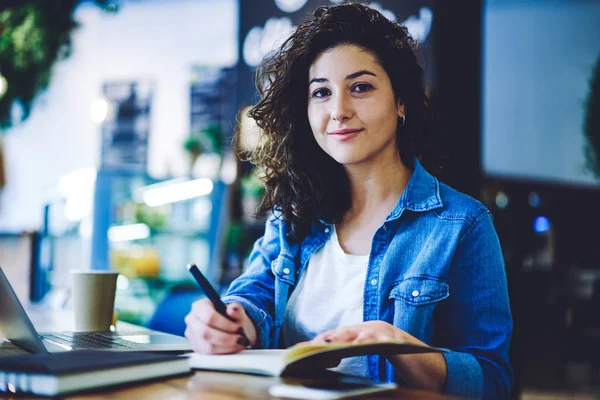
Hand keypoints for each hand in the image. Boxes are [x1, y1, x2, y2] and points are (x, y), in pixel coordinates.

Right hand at [184, 299, 256, 353]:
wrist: (225, 324)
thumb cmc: (228, 315)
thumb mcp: (235, 309)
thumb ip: (236, 309)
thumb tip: (231, 310)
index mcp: (199, 306)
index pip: (208, 316)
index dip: (225, 324)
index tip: (238, 328)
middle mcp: (192, 320)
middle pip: (205, 333)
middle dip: (226, 338)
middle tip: (240, 339)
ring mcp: (192, 335)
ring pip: (207, 346)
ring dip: (226, 347)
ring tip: (239, 344)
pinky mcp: (196, 347)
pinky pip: (209, 354)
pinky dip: (223, 352)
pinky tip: (233, 348)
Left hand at [298, 321, 446, 391]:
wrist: (434, 369)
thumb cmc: (404, 366)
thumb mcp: (376, 357)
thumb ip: (357, 352)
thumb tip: (331, 360)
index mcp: (366, 332)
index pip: (338, 335)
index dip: (319, 341)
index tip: (301, 349)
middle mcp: (373, 328)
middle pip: (342, 332)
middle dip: (322, 340)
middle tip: (305, 348)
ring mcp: (385, 333)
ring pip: (356, 334)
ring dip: (338, 339)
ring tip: (323, 345)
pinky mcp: (396, 341)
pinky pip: (379, 340)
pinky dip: (367, 340)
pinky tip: (356, 344)